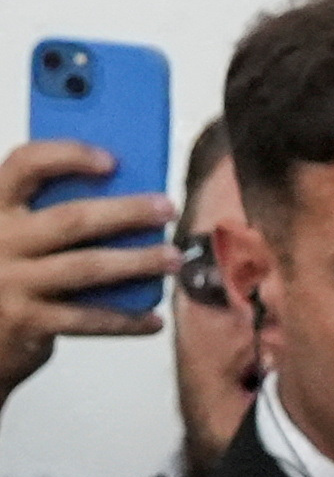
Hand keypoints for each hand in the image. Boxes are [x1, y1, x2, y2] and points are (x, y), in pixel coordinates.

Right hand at [1, 138, 182, 391]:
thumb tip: (127, 202)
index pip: (25, 165)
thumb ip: (46, 217)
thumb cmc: (5, 276)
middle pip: (70, 218)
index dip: (68, 156)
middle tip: (167, 209)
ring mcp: (10, 281)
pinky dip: (125, 320)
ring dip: (137, 261)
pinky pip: (87, 318)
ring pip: (86, 266)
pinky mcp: (25, 321)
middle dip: (126, 212)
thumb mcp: (13, 236)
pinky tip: (153, 320)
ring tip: (172, 258)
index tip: (112, 161)